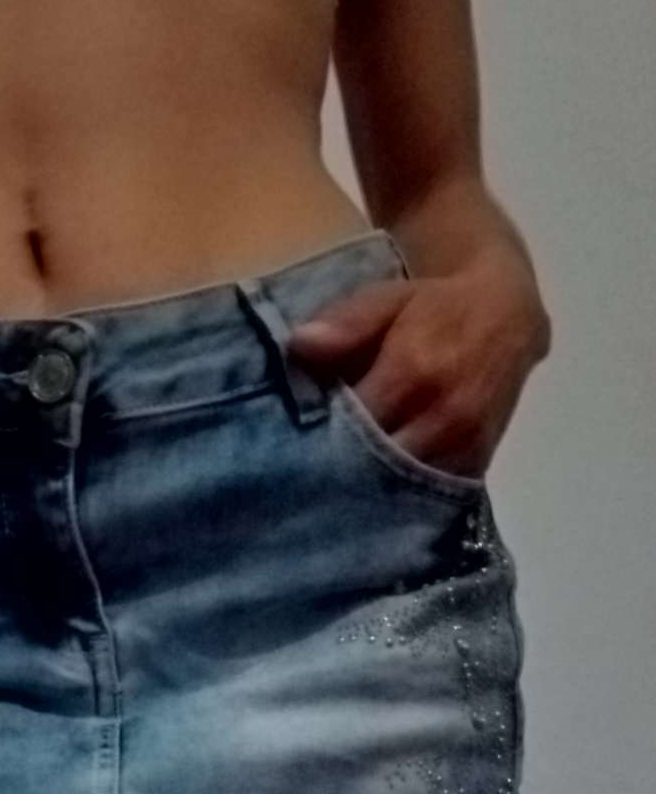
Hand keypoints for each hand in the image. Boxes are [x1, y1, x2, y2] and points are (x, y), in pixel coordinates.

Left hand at [286, 257, 550, 479]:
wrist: (508, 316)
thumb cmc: (433, 306)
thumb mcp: (386, 299)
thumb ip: (345, 324)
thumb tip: (299, 346)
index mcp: (412, 373)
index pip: (349, 423)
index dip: (314, 433)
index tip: (286, 438)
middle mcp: (442, 418)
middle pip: (372, 462)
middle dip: (336, 467)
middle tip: (300, 468)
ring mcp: (463, 446)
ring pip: (400, 487)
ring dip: (365, 486)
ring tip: (331, 481)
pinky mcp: (477, 464)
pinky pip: (428, 494)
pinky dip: (397, 495)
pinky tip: (368, 487)